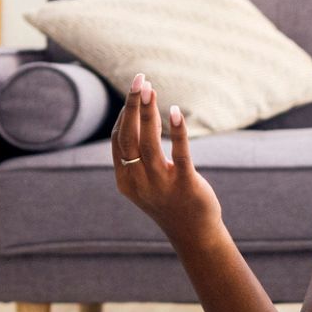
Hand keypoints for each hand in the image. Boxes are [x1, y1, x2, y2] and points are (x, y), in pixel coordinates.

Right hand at [112, 73, 222, 239]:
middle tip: (139, 79)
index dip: (124, 114)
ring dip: (149, 112)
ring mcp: (160, 184)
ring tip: (152, 89)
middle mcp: (138, 181)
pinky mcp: (185, 184)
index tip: (134, 92)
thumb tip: (135, 119)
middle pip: (129, 136)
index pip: (118, 140)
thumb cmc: (169, 202)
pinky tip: (175, 112)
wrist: (193, 233)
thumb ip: (136, 159)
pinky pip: (180, 154)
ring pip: (148, 142)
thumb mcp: (145, 183)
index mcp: (125, 180)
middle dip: (132, 105)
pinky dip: (177, 131)